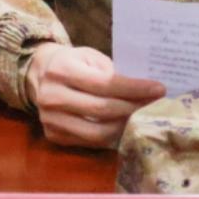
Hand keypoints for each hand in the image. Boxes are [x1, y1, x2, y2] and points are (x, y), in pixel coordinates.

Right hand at [24, 44, 165, 148]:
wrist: (39, 74)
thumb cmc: (72, 63)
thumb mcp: (89, 57)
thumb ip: (111, 72)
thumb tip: (144, 91)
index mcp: (61, 70)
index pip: (105, 84)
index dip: (134, 88)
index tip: (159, 89)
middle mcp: (51, 96)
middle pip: (102, 109)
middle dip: (134, 108)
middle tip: (154, 104)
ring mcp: (50, 119)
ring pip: (97, 132)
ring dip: (124, 126)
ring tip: (139, 117)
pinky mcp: (53, 135)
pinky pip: (89, 142)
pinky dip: (110, 136)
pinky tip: (122, 126)